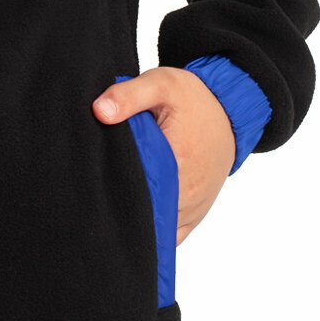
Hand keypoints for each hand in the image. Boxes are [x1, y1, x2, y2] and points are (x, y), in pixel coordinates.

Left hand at [92, 67, 234, 243]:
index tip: (91, 185)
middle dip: (118, 209)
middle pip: (143, 216)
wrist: (229, 111)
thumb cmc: (193, 98)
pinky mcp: (195, 214)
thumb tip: (100, 111)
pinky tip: (133, 219)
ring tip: (111, 205)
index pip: (134, 195)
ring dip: (135, 222)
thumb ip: (128, 95)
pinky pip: (171, 236)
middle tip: (94, 195)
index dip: (109, 193)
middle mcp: (187, 195)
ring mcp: (192, 209)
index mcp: (176, 165)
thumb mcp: (160, 83)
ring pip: (156, 231)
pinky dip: (153, 233)